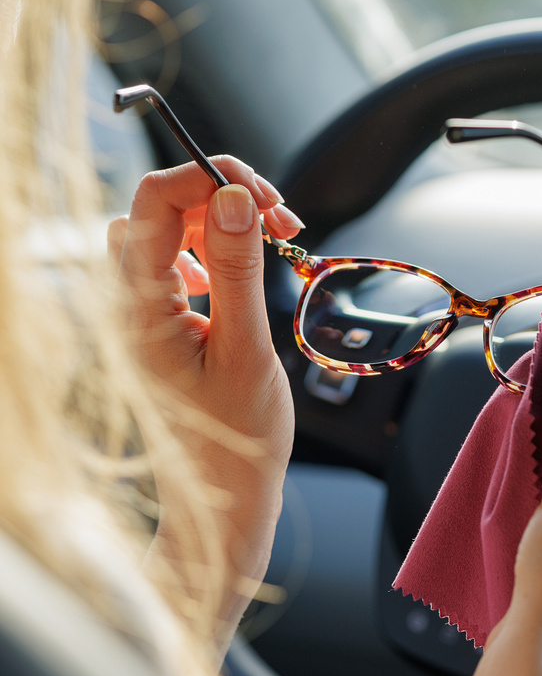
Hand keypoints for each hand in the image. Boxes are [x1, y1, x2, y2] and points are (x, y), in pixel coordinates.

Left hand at [108, 156, 302, 643]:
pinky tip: (240, 271)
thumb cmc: (236, 438)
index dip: (206, 178)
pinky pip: (174, 261)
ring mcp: (140, 313)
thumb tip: (232, 198)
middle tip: (277, 218)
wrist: (224, 497)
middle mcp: (128, 304)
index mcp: (140, 309)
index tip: (261, 192)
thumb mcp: (245, 348)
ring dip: (218, 221)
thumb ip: (235, 269)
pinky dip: (211, 248)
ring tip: (270, 239)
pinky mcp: (158, 322)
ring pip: (166, 231)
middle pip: (159, 209)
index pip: (154, 203)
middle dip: (220, 197)